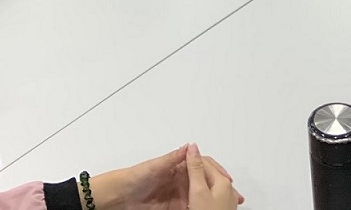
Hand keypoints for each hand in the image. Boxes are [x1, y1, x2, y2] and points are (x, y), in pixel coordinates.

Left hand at [88, 145, 242, 209]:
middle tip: (233, 195)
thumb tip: (189, 147)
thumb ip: (172, 158)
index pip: (202, 167)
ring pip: (200, 198)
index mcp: (177, 167)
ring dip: (212, 201)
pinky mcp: (173, 209)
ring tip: (225, 205)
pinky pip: (191, 208)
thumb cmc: (132, 178)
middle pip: (204, 184)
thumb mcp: (154, 166)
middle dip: (219, 189)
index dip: (216, 172)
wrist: (117, 199)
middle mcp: (179, 180)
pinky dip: (200, 209)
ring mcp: (177, 196)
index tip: (227, 179)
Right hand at [186, 143, 239, 209]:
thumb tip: (193, 147)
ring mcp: (228, 199)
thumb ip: (195, 168)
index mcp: (224, 180)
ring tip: (187, 184)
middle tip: (181, 171)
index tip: (179, 162)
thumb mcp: (198, 191)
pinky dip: (203, 191)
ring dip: (198, 181)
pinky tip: (198, 197)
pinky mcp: (223, 208)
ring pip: (210, 183)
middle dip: (195, 169)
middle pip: (209, 171)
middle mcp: (229, 188)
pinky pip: (212, 193)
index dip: (190, 160)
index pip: (205, 161)